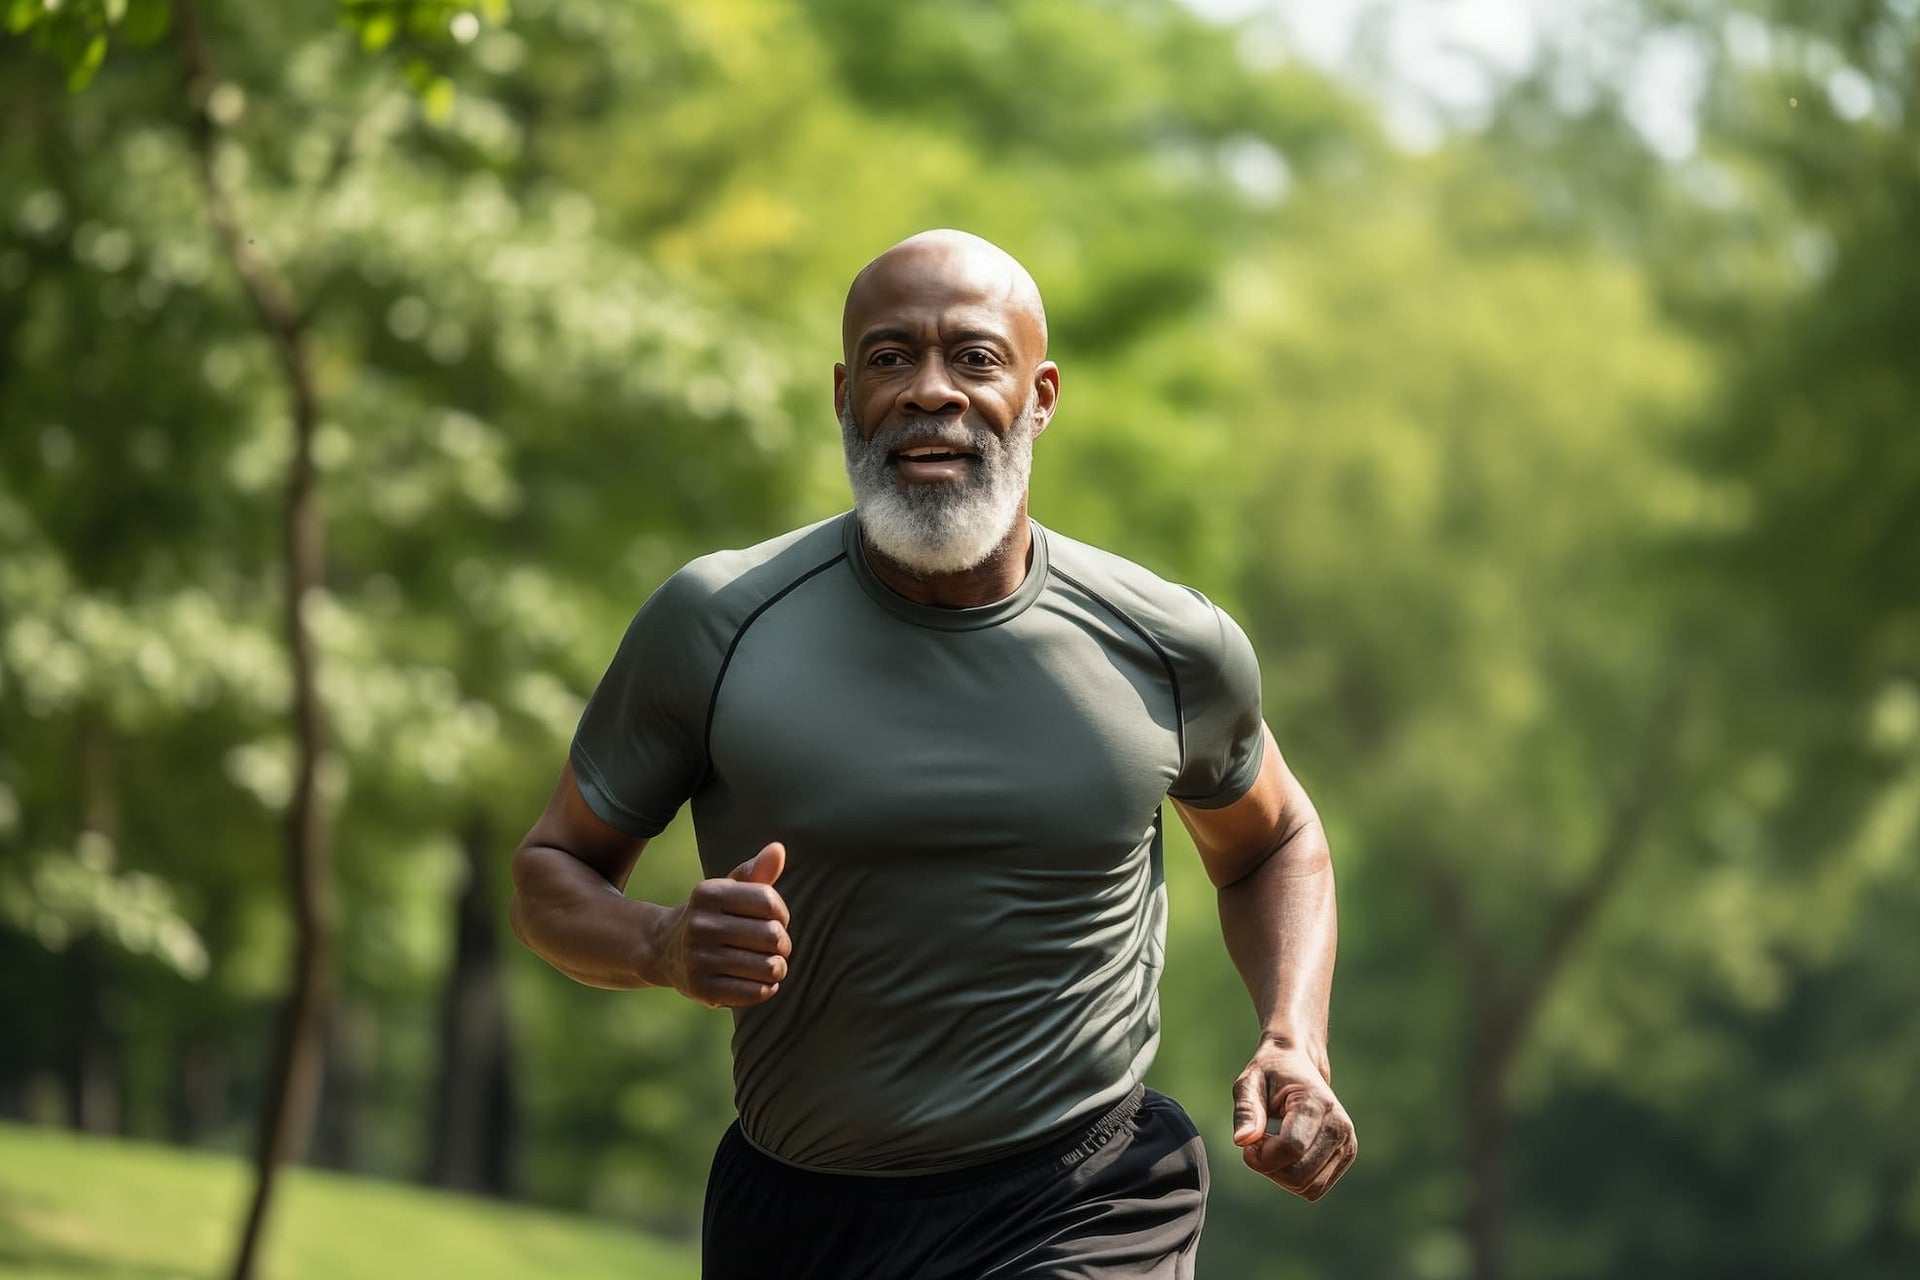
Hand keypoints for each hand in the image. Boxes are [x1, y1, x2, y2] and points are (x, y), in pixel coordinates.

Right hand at [657, 841, 790, 1007]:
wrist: (664, 949)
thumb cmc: (712, 915)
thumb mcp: (728, 890)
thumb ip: (756, 872)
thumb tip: (778, 848)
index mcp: (709, 892)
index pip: (768, 901)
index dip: (781, 913)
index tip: (774, 920)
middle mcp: (700, 924)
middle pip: (772, 936)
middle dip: (783, 944)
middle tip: (776, 947)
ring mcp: (698, 958)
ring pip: (769, 967)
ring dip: (778, 969)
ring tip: (771, 966)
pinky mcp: (701, 988)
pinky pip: (755, 992)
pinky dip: (766, 989)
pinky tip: (760, 982)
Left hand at [1231, 1036, 1355, 1200]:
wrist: (1297, 1066)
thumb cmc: (1269, 1075)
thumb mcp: (1248, 1083)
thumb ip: (1246, 1111)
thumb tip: (1242, 1141)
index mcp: (1317, 1103)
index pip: (1291, 1147)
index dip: (1262, 1156)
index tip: (1247, 1144)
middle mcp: (1339, 1125)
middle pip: (1300, 1175)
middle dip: (1270, 1168)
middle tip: (1258, 1145)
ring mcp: (1347, 1142)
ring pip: (1310, 1188)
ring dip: (1282, 1176)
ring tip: (1273, 1146)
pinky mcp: (1347, 1155)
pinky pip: (1316, 1188)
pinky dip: (1296, 1179)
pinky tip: (1287, 1154)